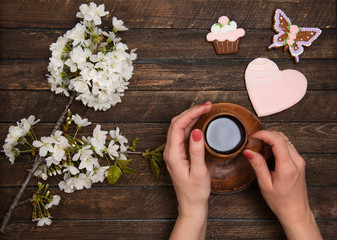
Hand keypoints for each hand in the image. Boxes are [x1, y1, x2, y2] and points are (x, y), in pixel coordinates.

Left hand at [164, 102, 211, 239]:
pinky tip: (199, 122)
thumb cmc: (195, 192)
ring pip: (179, 128)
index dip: (191, 113)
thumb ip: (196, 151)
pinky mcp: (178, 154)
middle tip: (207, 106)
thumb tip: (196, 131)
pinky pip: (182, 135)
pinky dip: (191, 125)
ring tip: (205, 110)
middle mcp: (170, 151)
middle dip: (191, 112)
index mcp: (172, 154)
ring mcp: (173, 152)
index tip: (205, 107)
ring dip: (191, 117)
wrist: (191, 205)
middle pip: (177, 124)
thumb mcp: (199, 172)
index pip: (178, 126)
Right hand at [243, 130, 321, 239]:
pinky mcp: (299, 162)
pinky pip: (287, 147)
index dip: (263, 134)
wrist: (295, 211)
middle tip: (253, 143)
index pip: (277, 140)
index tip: (252, 137)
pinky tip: (268, 155)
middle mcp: (297, 161)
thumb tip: (248, 151)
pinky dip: (276, 146)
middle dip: (265, 136)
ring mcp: (299, 161)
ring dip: (270, 141)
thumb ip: (257, 165)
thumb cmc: (281, 202)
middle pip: (281, 137)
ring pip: (285, 140)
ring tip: (260, 151)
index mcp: (288, 167)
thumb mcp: (265, 184)